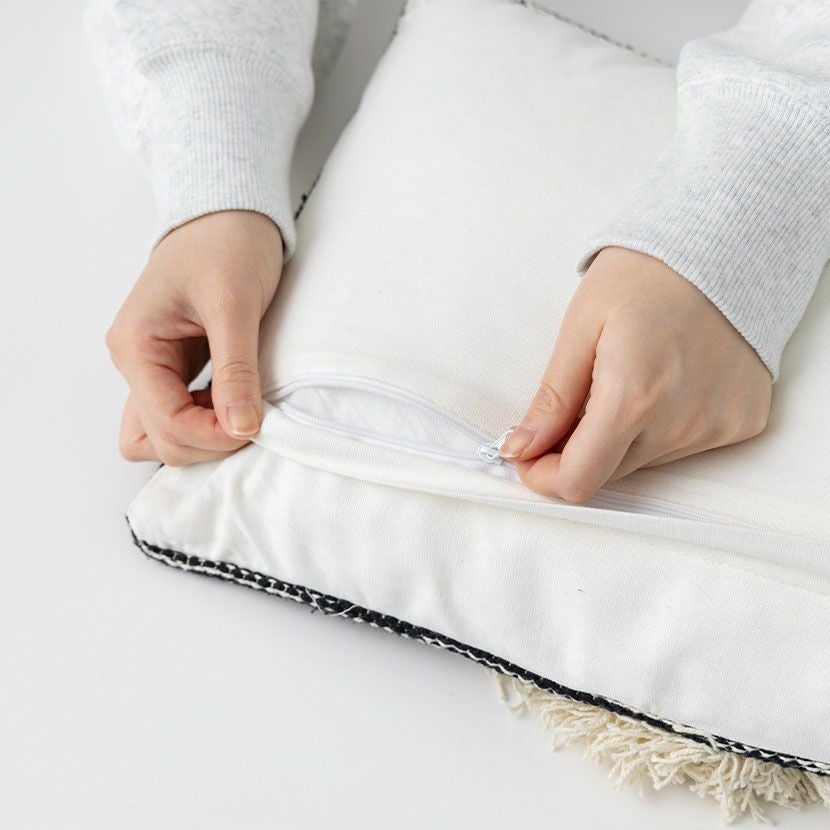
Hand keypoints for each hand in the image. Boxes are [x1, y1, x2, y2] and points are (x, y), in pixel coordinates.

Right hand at [105, 210, 283, 465]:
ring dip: (201, 439)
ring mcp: (152, 366)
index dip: (210, 437)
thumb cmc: (226, 242)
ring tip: (242, 415)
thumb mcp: (234, 305)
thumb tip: (241, 428)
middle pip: (158, 439)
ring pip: (161, 434)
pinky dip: (207, 422)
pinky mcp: (175, 365)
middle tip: (254, 422)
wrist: (229, 209)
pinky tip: (238, 404)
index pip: (164, 422)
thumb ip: (235, 369)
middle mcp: (135, 361)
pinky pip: (180, 413)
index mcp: (136, 345)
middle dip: (206, 442)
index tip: (254, 428)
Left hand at [498, 247, 772, 502]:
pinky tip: (666, 381)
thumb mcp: (580, 330)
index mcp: (634, 396)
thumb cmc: (646, 277)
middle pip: (608, 473)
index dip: (545, 476)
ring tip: (628, 377)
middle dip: (578, 450)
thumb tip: (521, 448)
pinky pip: (683, 447)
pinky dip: (661, 427)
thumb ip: (552, 400)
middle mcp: (681, 423)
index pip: (579, 480)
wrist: (724, 247)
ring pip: (644, 461)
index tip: (530, 455)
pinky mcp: (741, 424)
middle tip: (575, 404)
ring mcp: (717, 427)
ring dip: (621, 436)